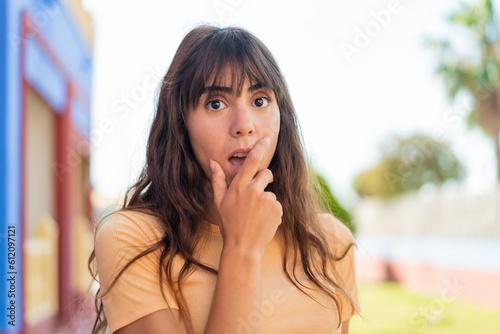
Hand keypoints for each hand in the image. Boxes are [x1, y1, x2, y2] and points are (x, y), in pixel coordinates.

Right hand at [211, 137, 282, 256]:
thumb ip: (218, 180)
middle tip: (257, 195)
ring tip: (256, 215)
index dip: (260, 147)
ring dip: (266, 200)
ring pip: (271, 192)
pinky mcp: (277, 209)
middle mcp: (254, 190)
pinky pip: (277, 204)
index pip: (252, 161)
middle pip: (266, 173)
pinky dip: (272, 211)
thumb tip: (213, 162)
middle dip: (264, 179)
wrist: (243, 247)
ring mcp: (266, 199)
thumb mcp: (219, 202)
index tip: (266, 138)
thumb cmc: (229, 224)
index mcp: (239, 186)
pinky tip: (263, 221)